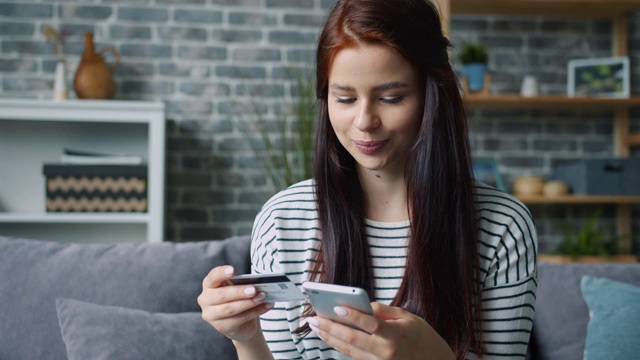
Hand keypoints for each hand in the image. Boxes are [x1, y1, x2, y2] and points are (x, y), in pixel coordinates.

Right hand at [197, 266, 274, 340]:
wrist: (242, 323)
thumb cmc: (238, 299)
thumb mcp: (238, 289)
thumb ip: (244, 285)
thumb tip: (259, 283)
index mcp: (209, 285)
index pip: (213, 277)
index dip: (222, 273)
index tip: (233, 270)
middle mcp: (205, 300)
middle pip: (221, 295)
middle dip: (239, 292)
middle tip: (254, 289)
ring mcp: (211, 315)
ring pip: (230, 309)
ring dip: (249, 303)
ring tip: (262, 297)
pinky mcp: (221, 327)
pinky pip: (240, 319)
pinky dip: (255, 311)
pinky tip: (266, 306)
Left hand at [307, 302, 454, 358]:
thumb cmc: (422, 336)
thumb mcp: (408, 317)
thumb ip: (384, 310)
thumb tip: (362, 304)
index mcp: (396, 335)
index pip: (372, 325)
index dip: (354, 317)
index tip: (337, 308)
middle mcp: (386, 352)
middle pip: (354, 340)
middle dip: (331, 328)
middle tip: (313, 318)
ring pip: (349, 351)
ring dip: (330, 338)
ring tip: (315, 326)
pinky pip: (354, 357)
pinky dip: (340, 346)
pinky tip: (329, 336)